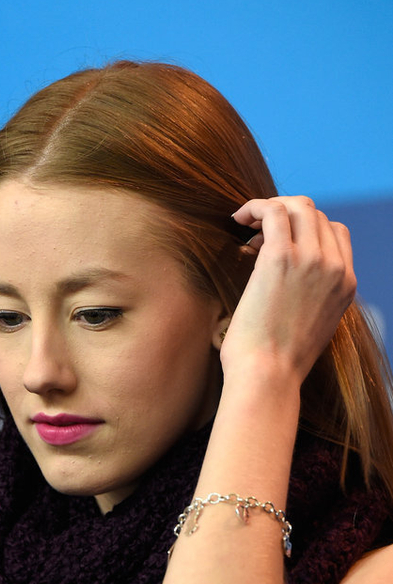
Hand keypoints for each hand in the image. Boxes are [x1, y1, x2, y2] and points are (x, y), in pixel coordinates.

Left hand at [224, 196, 355, 383]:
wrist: (268, 377)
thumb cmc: (276, 361)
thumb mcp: (310, 326)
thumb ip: (310, 297)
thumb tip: (286, 277)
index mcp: (346, 285)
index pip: (335, 232)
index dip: (304, 229)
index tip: (275, 242)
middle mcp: (335, 268)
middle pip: (315, 215)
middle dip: (284, 214)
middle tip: (255, 233)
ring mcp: (312, 260)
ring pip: (297, 206)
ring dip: (269, 207)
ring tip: (245, 224)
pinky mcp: (281, 258)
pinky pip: (272, 211)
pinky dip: (253, 207)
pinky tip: (237, 220)